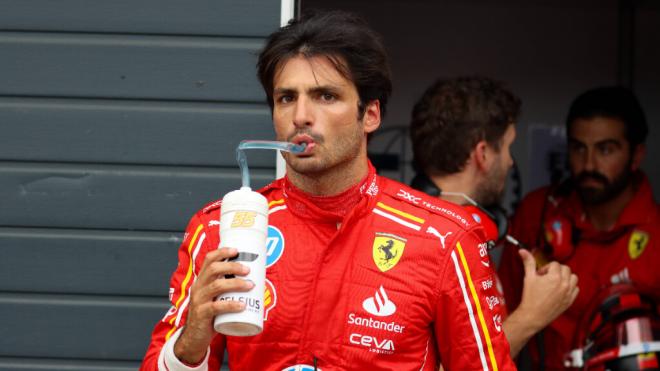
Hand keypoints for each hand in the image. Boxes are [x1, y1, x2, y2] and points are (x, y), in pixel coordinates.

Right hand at [174, 247, 253, 363]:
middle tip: (248, 269)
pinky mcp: (202, 314)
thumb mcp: (216, 297)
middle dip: (232, 266)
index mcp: (202, 280)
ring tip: (250, 285)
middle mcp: (198, 287)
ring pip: (216, 286)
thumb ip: (228, 288)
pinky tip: (242, 305)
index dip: (222, 252)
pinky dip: (231, 305)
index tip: (237, 250)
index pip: (208, 260)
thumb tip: (255, 279)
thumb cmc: (210, 314)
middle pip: (213, 269)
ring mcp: (199, 300)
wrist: (195, 336)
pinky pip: (216, 307)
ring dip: (236, 283)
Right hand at [517, 248, 578, 330]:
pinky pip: (576, 289)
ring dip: (566, 277)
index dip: (546, 268)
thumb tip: (524, 252)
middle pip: (566, 269)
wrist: (533, 315)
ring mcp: (568, 293)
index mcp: (555, 277)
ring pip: (573, 278)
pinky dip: (570, 287)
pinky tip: (561, 289)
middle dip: (556, 270)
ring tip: (556, 281)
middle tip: (547, 277)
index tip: (541, 274)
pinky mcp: (570, 300)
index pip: (555, 264)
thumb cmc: (531, 298)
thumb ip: (528, 262)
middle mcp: (564, 284)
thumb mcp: (528, 277)